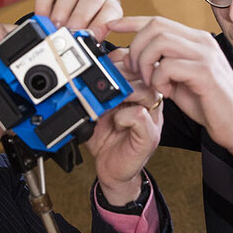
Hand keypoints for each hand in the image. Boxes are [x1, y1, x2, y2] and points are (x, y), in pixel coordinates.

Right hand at [34, 0, 121, 40]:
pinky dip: (45, 3)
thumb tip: (86, 53)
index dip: (102, 23)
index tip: (91, 37)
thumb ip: (92, 43)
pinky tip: (43, 17)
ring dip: (63, 11)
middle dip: (81, 17)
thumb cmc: (85, 31)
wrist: (70, 21)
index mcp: (110, 5)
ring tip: (56, 27)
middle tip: (70, 32)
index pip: (111, 9)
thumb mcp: (93, 39)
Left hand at [84, 49, 163, 204]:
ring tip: (108, 104)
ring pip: (146, 92)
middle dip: (119, 76)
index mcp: (139, 93)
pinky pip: (141, 116)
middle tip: (101, 86)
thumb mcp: (96, 110)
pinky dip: (125, 116)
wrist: (111, 172)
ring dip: (123, 94)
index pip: (136, 64)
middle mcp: (149, 103)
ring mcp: (152, 119)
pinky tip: (116, 122)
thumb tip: (80, 73)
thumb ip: (93, 92)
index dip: (119, 61)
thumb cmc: (106, 141)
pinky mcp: (149, 136)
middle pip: (142, 75)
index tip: (102, 66)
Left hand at [109, 16, 232, 164]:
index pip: (157, 21)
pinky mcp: (205, 72)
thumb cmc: (210, 105)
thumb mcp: (179, 82)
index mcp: (195, 40)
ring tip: (150, 82)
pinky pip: (168, 66)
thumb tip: (134, 61)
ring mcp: (205, 55)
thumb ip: (161, 68)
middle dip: (136, 47)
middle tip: (135, 70)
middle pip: (155, 26)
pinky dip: (159, 79)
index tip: (112, 26)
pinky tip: (165, 91)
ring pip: (159, 42)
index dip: (131, 21)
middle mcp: (201, 41)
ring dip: (146, 63)